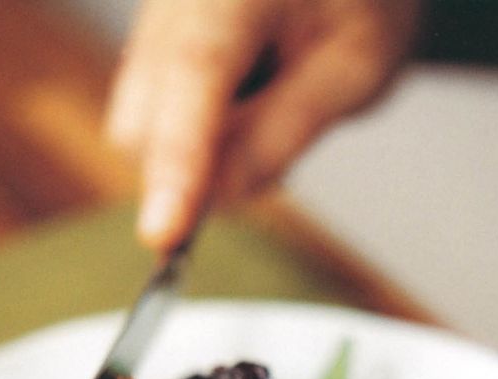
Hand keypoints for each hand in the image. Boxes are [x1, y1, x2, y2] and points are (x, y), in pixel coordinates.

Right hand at [107, 0, 422, 249]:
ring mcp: (148, 26)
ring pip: (138, 134)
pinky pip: (149, 126)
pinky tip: (243, 106)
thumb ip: (286, 131)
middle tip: (279, 137)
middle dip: (191, 171)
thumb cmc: (360, 1)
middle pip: (143, 124)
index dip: (175, 162)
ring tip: (268, 106)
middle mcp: (171, 0)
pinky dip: (191, 143)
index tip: (164, 235)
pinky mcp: (144, 54)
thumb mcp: (356, 67)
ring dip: (194, 158)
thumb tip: (220, 195)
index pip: (192, 76)